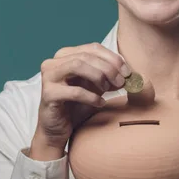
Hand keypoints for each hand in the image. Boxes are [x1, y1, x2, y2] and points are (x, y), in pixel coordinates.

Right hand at [30, 43, 129, 159]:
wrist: (57, 130)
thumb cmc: (76, 106)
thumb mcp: (96, 88)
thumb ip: (109, 77)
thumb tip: (130, 73)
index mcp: (64, 56)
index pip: (93, 48)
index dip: (113, 58)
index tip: (128, 72)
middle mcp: (53, 62)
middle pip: (86, 56)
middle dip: (108, 68)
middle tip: (122, 82)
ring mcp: (48, 76)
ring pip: (77, 65)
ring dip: (98, 76)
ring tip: (108, 90)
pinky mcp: (48, 94)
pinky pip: (74, 91)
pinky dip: (91, 96)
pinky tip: (100, 103)